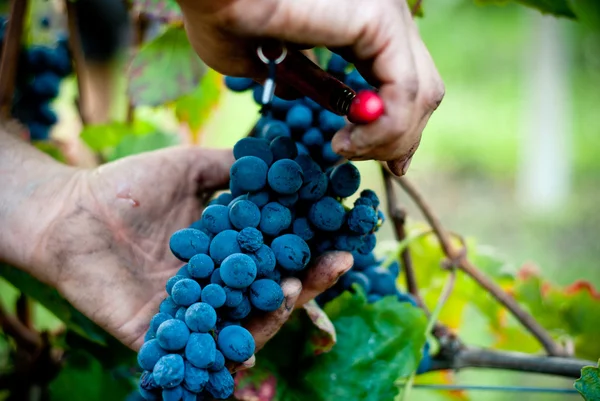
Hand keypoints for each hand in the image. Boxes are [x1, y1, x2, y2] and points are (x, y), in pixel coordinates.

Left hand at [33, 146, 351, 351]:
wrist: (69, 211)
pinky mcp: (158, 335)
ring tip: (293, 288)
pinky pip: (195, 354)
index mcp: (226, 253)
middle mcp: (216, 287)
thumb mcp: (189, 167)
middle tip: (338, 265)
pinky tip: (248, 346)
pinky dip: (223, 355)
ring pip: (243, 327)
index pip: (279, 259)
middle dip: (309, 283)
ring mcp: (191, 314)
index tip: (343, 240)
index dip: (311, 252)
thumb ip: (233, 168)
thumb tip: (283, 160)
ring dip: (275, 316)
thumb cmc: (127, 186)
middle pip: (272, 296)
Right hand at [176, 0, 444, 174]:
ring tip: (343, 150)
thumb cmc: (221, 17)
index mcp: (361, 19)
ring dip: (386, 140)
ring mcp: (388, 14)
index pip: (405, 82)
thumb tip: (316, 98)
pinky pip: (404, 94)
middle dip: (400, 138)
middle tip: (366, 160)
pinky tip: (346, 142)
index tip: (393, 163)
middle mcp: (384, 14)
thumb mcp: (271, 66)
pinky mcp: (382, 19)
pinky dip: (381, 131)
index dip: (401, 126)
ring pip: (422, 95)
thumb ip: (307, 83)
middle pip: (423, 91)